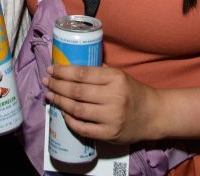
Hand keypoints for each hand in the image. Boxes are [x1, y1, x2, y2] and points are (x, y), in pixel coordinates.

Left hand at [43, 63, 157, 144]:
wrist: (153, 114)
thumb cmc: (133, 92)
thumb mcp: (119, 75)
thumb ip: (99, 71)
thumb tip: (73, 66)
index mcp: (115, 78)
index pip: (83, 73)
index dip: (63, 71)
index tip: (51, 69)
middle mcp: (113, 97)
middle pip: (77, 91)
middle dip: (57, 86)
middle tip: (46, 81)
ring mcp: (111, 117)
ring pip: (77, 109)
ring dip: (60, 102)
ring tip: (50, 96)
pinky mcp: (109, 134)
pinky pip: (84, 128)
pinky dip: (70, 121)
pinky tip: (63, 113)